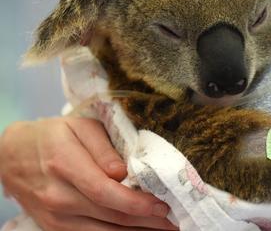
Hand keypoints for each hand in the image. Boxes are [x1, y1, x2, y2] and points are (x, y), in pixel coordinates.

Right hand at [0, 117, 177, 230]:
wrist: (10, 155)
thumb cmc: (52, 135)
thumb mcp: (79, 127)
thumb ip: (104, 148)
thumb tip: (122, 171)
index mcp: (65, 165)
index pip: (105, 192)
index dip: (136, 203)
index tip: (162, 205)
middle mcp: (58, 196)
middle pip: (109, 216)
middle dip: (146, 221)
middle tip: (175, 221)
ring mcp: (55, 217)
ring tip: (164, 229)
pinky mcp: (53, 228)